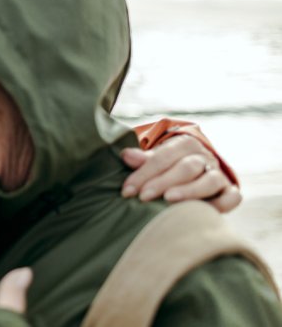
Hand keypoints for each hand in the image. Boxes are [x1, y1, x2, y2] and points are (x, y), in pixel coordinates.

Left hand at [121, 135, 240, 211]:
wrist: (197, 171)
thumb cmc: (168, 166)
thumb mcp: (155, 159)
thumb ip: (142, 159)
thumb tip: (125, 155)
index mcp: (185, 144)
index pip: (163, 156)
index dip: (144, 173)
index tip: (128, 191)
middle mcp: (204, 157)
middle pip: (186, 167)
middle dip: (163, 182)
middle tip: (144, 197)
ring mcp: (219, 174)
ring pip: (209, 180)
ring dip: (189, 190)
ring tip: (169, 200)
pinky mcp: (230, 192)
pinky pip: (231, 197)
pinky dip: (221, 204)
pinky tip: (202, 213)